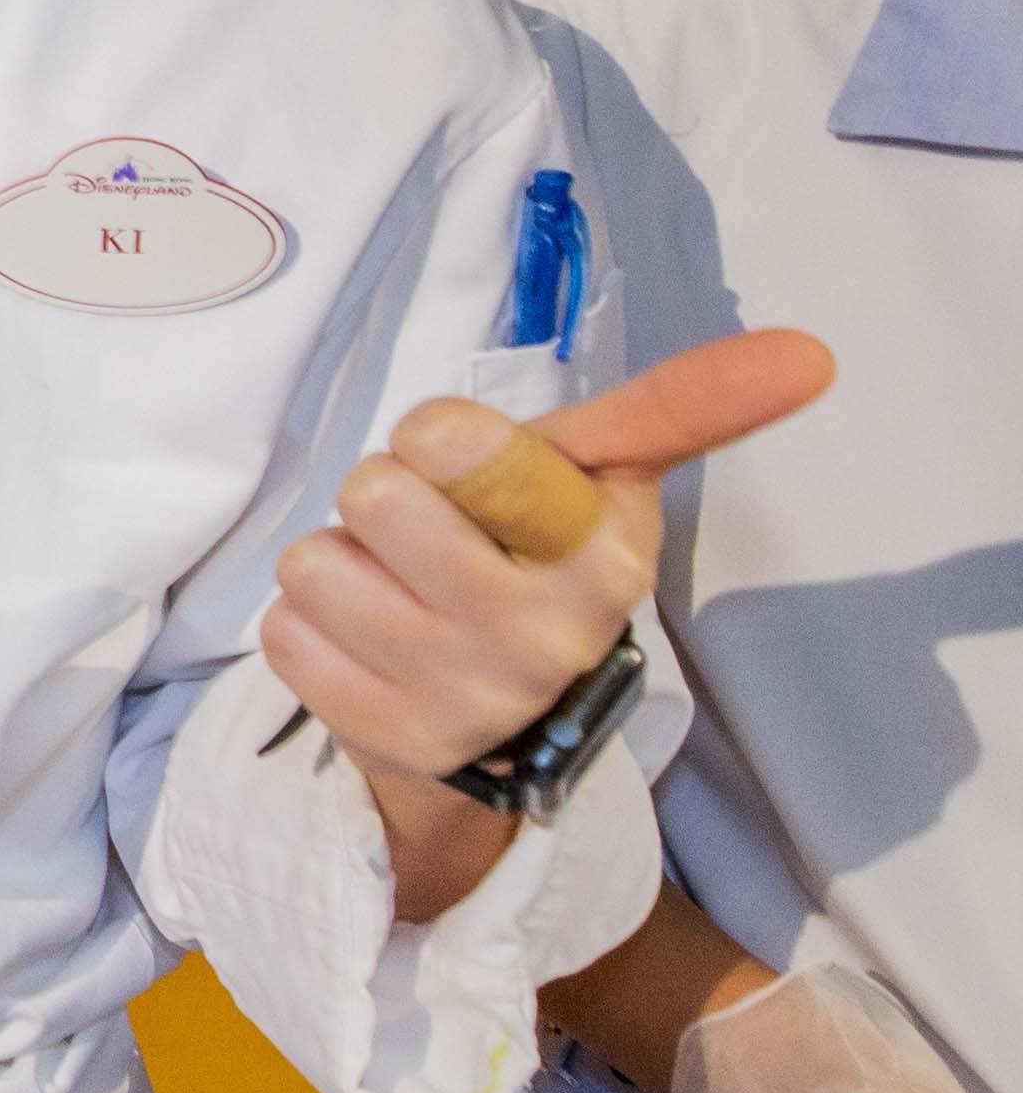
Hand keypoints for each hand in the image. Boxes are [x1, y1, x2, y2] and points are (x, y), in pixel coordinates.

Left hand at [263, 332, 827, 785]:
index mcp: (602, 555)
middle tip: (427, 536)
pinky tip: (369, 646)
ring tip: (398, 592)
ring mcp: (467, 696)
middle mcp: (544, 634)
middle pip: (374, 492)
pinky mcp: (389, 741)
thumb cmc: (539, 560)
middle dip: (383, 498)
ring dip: (338, 566)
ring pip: (314, 563)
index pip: (458, 440)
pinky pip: (285, 636)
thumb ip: (677, 406)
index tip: (463, 460)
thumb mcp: (601, 479)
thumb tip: (808, 351)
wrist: (506, 720)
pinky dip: (310, 630)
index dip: (441, 438)